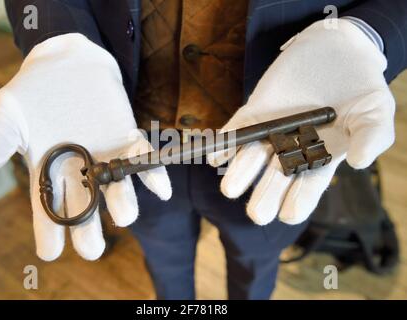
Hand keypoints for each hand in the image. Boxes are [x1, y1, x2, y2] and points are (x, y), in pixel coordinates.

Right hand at [0, 34, 171, 260]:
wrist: (66, 62)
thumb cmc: (35, 91)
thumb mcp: (9, 113)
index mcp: (49, 172)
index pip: (48, 209)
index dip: (50, 232)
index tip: (51, 252)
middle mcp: (80, 172)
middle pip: (85, 208)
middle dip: (89, 230)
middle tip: (92, 249)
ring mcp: (106, 157)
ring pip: (116, 188)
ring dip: (123, 202)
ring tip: (125, 216)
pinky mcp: (127, 139)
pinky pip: (143, 161)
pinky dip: (153, 175)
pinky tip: (161, 189)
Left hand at [208, 19, 394, 224]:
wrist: (337, 47)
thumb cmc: (359, 85)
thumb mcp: (375, 111)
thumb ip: (372, 136)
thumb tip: (359, 163)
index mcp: (319, 158)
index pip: (306, 187)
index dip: (298, 202)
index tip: (289, 214)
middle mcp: (291, 150)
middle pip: (274, 179)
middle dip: (264, 196)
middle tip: (257, 214)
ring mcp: (270, 131)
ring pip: (250, 158)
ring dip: (238, 174)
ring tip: (230, 189)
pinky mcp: (254, 112)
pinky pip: (236, 130)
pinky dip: (225, 143)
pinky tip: (217, 155)